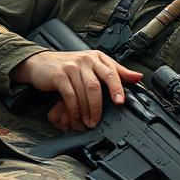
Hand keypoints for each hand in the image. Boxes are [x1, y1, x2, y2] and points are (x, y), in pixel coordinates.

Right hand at [11, 50, 141, 128]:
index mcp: (98, 58)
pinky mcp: (58, 75)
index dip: (118, 88)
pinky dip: (74, 109)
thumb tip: (138, 77)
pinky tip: (76, 117)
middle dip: (99, 105)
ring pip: (84, 91)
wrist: (41, 62)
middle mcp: (86, 60)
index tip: (120, 102)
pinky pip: (69, 95)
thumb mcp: (95, 65)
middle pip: (97, 85)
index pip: (112, 72)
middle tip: (99, 120)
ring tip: (88, 122)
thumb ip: (116, 72)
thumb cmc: (71, 66)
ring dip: (87, 110)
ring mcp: (71, 67)